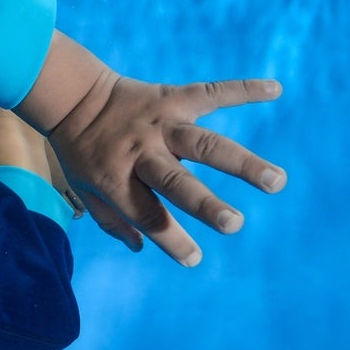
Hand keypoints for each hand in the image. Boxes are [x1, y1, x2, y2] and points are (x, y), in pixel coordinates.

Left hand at [43, 72, 285, 265]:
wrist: (72, 95)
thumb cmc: (80, 150)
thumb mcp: (83, 190)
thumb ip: (111, 220)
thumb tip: (142, 247)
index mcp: (116, 178)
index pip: (147, 214)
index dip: (170, 239)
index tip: (194, 259)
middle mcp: (140, 152)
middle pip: (176, 181)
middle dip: (205, 204)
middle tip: (234, 224)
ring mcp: (158, 123)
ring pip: (203, 143)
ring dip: (241, 161)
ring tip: (276, 180)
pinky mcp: (172, 97)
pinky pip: (211, 92)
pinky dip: (242, 90)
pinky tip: (274, 90)